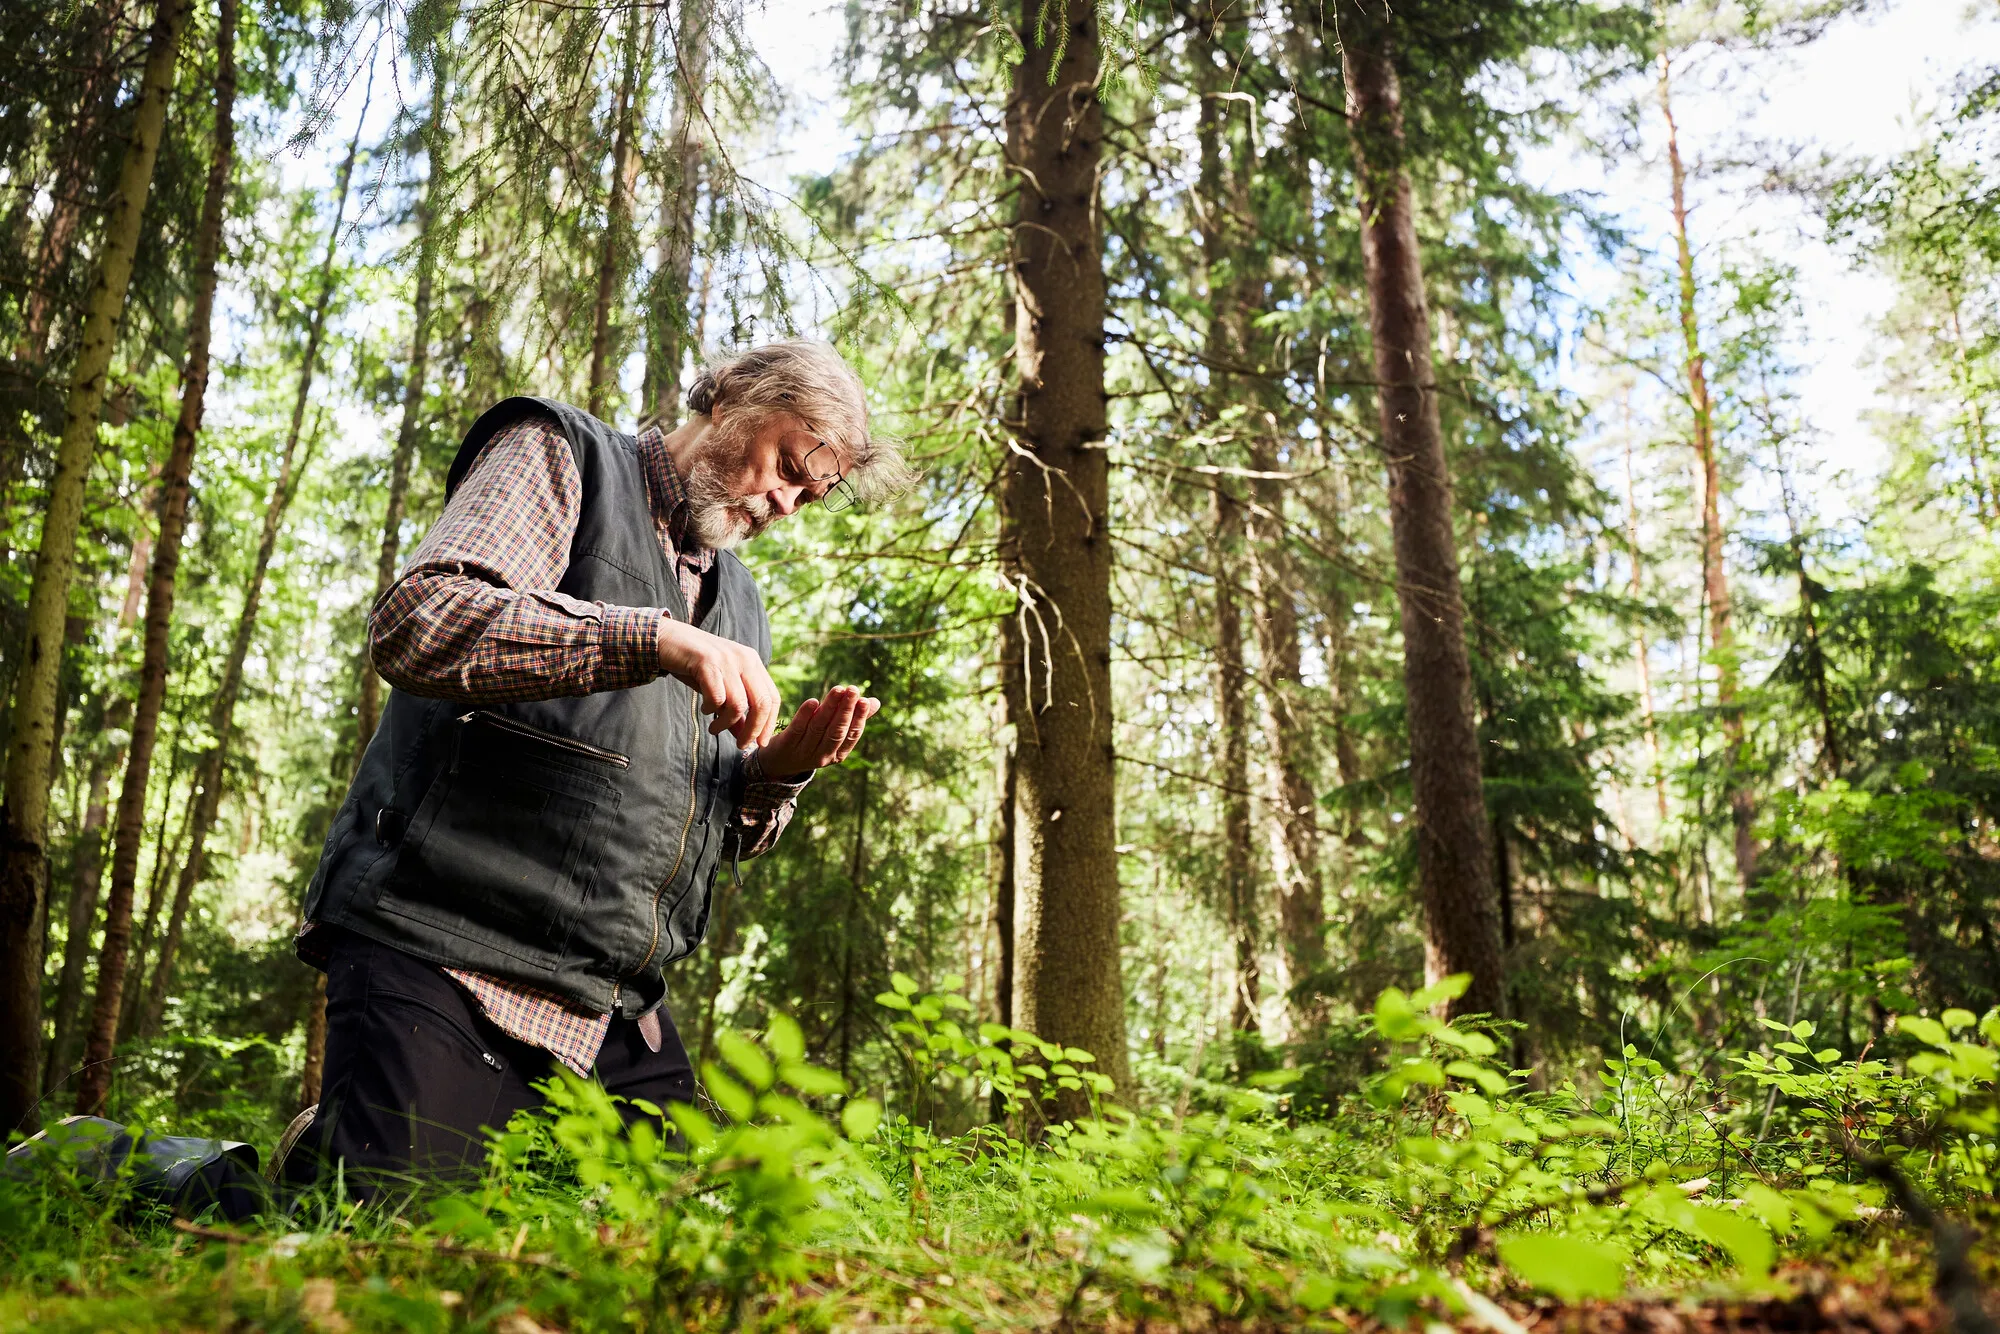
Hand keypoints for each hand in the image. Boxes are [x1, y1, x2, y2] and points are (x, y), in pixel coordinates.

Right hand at [656, 616, 780, 748]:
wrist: (668, 639)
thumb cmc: (695, 666)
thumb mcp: (720, 688)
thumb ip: (733, 711)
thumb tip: (744, 737)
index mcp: (753, 662)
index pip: (773, 698)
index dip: (768, 724)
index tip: (760, 743)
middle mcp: (745, 658)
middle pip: (762, 703)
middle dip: (753, 730)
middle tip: (740, 745)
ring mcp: (727, 659)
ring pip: (738, 703)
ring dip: (726, 723)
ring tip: (714, 728)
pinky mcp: (707, 661)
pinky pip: (717, 696)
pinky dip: (711, 709)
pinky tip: (705, 709)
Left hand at [755, 685, 880, 776]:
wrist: (779, 762)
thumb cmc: (812, 741)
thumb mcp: (833, 734)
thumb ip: (852, 718)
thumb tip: (875, 702)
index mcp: (838, 754)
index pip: (851, 735)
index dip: (859, 718)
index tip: (865, 700)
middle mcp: (823, 756)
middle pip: (836, 731)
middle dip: (846, 710)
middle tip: (853, 690)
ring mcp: (804, 752)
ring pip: (819, 727)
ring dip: (829, 707)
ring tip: (838, 689)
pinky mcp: (786, 745)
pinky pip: (798, 728)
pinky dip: (805, 715)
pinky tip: (814, 701)